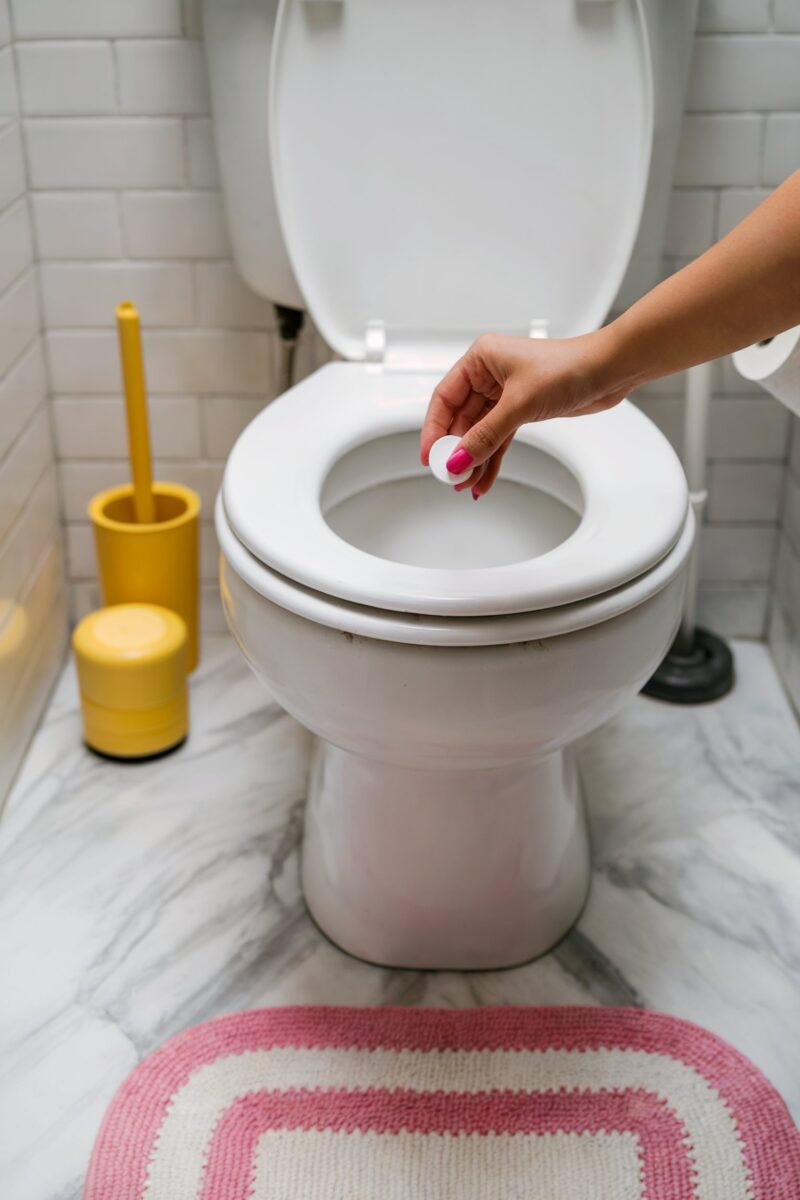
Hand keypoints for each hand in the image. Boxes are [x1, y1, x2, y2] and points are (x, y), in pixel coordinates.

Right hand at [420, 330, 625, 496]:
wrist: (609, 370)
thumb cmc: (570, 366)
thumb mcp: (519, 404)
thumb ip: (486, 435)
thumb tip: (458, 459)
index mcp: (481, 358)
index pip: (444, 398)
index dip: (433, 429)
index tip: (429, 456)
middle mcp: (489, 374)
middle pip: (460, 419)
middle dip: (456, 450)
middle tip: (451, 476)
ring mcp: (505, 393)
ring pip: (479, 432)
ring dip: (474, 459)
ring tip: (468, 484)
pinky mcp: (521, 409)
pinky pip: (498, 438)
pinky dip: (492, 458)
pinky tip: (485, 478)